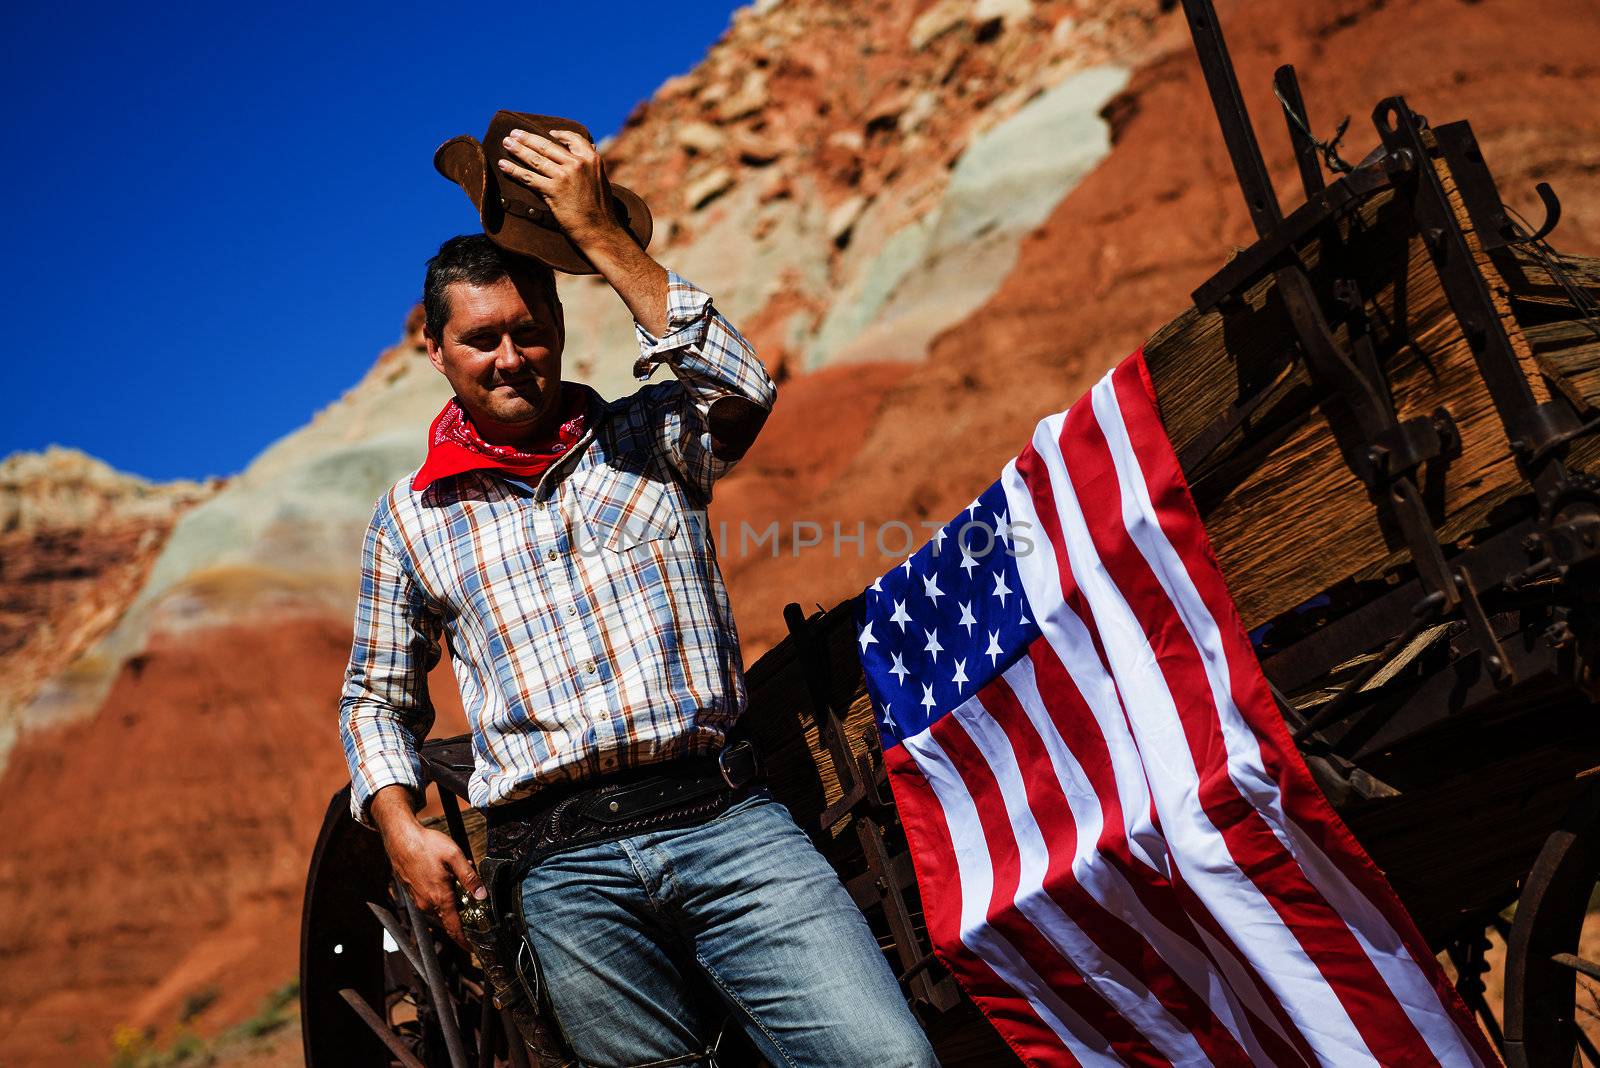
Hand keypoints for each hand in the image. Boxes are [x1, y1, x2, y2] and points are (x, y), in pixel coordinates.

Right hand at [372, 787, 484, 949]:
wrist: (401, 838)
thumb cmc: (426, 844)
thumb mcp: (454, 856)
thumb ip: (469, 877)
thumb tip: (481, 895)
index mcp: (440, 897)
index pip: (454, 927)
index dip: (464, 940)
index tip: (472, 948)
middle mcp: (427, 902)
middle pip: (448, 918)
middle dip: (461, 916)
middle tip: (475, 909)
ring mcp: (418, 898)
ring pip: (439, 907)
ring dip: (451, 902)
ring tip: (460, 885)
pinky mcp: (413, 891)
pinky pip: (430, 900)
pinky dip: (440, 896)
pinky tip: (445, 879)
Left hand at [499, 128, 624, 247]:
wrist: (599, 230)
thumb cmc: (600, 209)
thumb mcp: (600, 180)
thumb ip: (590, 165)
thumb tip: (587, 150)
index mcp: (591, 159)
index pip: (573, 138)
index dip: (559, 134)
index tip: (548, 132)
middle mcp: (578, 164)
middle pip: (548, 146)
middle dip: (528, 138)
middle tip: (514, 133)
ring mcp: (565, 177)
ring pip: (536, 159)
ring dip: (518, 150)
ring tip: (506, 143)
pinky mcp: (554, 190)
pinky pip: (529, 177)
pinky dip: (514, 170)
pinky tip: (503, 165)